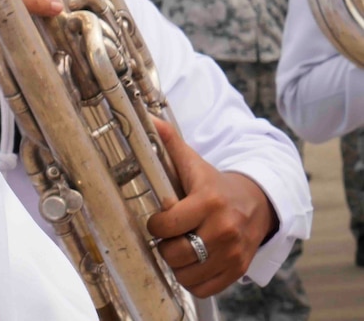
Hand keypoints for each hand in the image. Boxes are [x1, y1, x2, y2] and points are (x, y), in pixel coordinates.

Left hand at [147, 120, 277, 297]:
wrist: (258, 202)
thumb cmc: (216, 183)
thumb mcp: (194, 162)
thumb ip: (170, 143)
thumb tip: (149, 119)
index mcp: (209, 202)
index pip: (169, 223)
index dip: (155, 225)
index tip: (157, 220)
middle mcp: (223, 230)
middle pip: (176, 253)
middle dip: (164, 246)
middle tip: (167, 236)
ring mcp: (233, 253)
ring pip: (188, 273)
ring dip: (177, 264)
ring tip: (179, 248)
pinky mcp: (238, 270)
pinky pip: (205, 288)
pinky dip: (193, 280)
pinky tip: (192, 263)